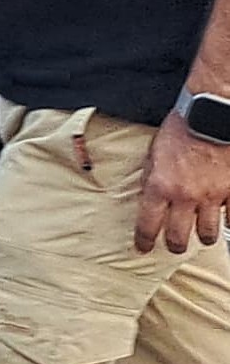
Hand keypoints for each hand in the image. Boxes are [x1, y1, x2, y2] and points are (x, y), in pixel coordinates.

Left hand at [136, 115, 229, 252]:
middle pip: (178, 237)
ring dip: (203, 237)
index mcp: (160, 186)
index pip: (148, 225)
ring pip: (207, 233)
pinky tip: (225, 220)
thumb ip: (152, 178)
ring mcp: (211, 196)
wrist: (212, 116)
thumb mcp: (154, 153)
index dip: (144, 240)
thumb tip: (147, 196)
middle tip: (174, 247)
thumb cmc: (181, 129)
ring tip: (202, 236)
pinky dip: (228, 221)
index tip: (143, 247)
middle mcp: (185, 196)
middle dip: (175, 246)